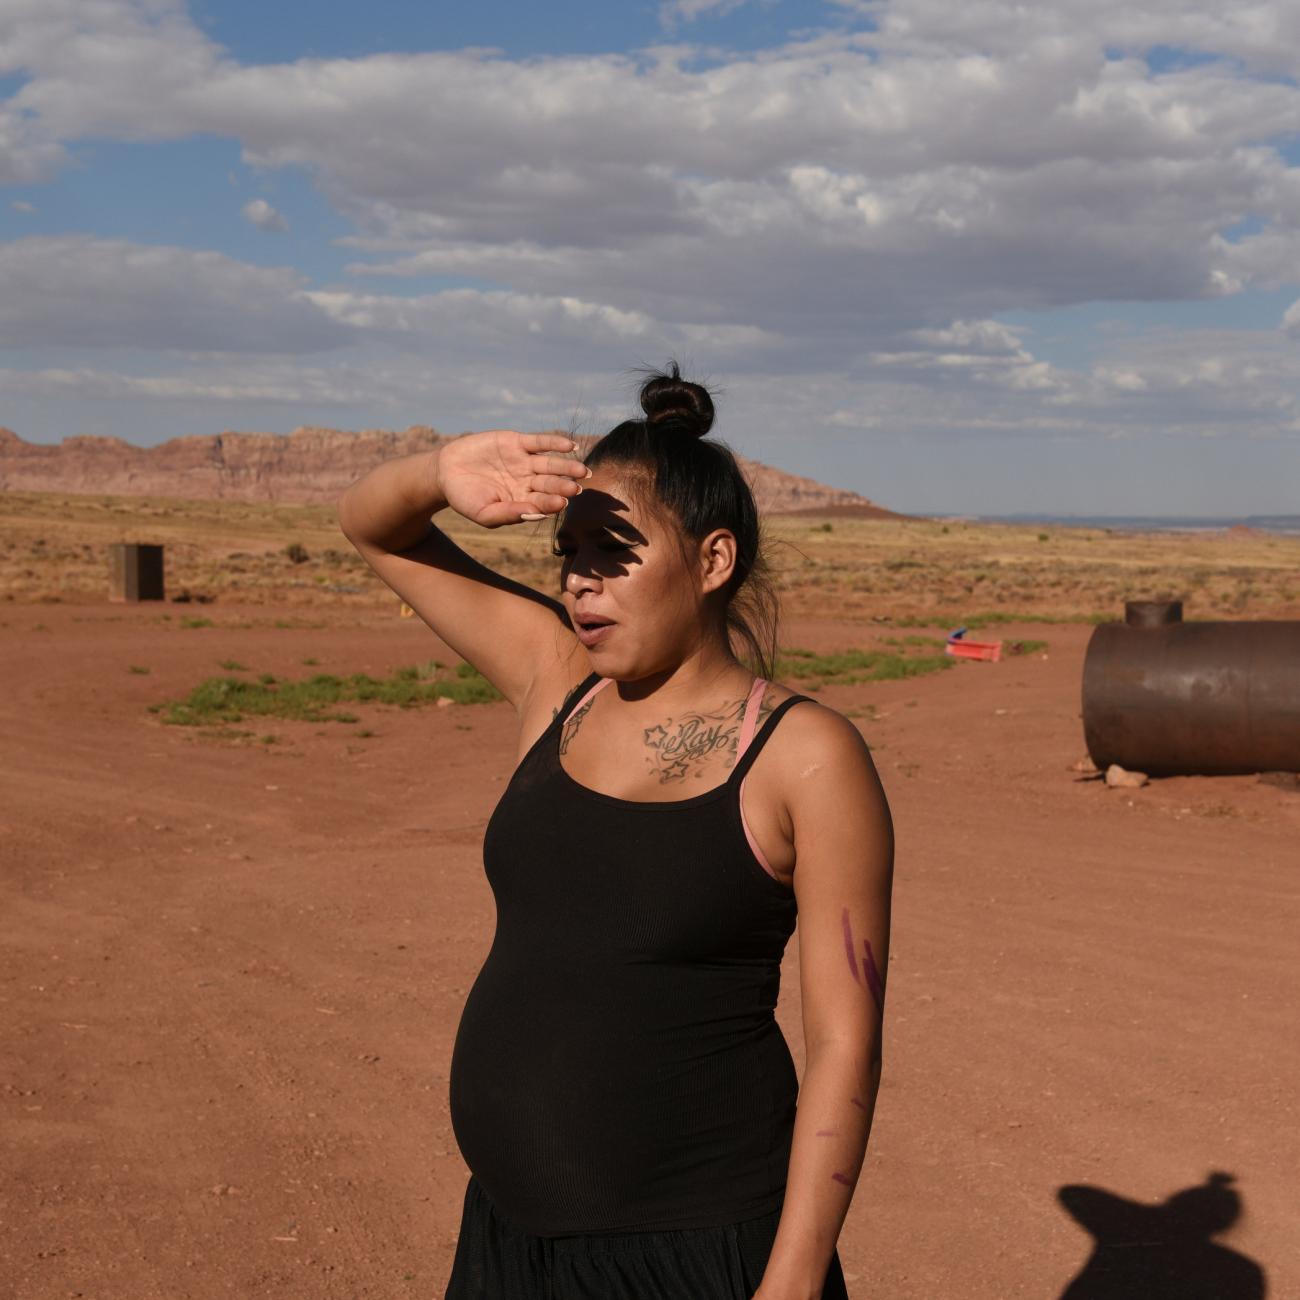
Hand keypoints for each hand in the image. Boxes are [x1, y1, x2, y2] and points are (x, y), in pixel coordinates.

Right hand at [438, 430, 590, 528]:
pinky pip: (540, 442)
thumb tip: (535, 515)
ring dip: (566, 466)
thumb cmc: (465, 498)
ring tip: (581, 470)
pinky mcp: (517, 442)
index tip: (562, 503)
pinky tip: (570, 446)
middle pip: (551, 484)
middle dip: (564, 486)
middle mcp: (528, 482)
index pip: (543, 503)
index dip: (552, 503)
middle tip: (577, 488)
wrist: (445, 472)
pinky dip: (555, 443)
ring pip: (550, 464)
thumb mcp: (484, 513)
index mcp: (523, 501)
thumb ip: (508, 515)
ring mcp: (524, 461)